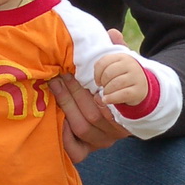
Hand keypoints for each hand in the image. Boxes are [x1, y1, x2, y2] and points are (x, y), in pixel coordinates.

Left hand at [48, 29, 131, 162]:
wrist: (128, 112)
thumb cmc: (121, 85)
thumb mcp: (124, 69)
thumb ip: (119, 54)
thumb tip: (112, 33)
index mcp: (126, 112)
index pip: (107, 103)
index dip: (90, 89)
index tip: (77, 73)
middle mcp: (115, 131)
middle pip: (92, 115)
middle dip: (73, 94)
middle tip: (59, 75)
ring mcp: (101, 142)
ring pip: (82, 128)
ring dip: (66, 106)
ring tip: (55, 85)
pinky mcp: (88, 151)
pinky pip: (76, 151)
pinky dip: (64, 137)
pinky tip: (55, 118)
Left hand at [94, 47, 148, 107]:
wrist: (141, 86)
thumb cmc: (122, 77)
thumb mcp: (114, 69)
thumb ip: (103, 70)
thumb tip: (97, 82)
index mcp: (122, 57)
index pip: (103, 62)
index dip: (97, 74)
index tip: (98, 81)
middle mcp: (130, 64)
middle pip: (108, 73)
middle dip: (103, 83)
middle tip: (104, 87)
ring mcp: (136, 77)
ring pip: (115, 84)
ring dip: (106, 91)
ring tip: (107, 93)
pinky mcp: (139, 90)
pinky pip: (122, 94)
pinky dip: (111, 98)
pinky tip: (106, 100)